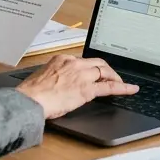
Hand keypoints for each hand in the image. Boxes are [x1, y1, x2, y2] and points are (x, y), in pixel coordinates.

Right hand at [17, 54, 138, 118]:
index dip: (93, 67)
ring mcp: (81, 76)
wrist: (29, 101)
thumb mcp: (44, 76)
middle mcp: (74, 63)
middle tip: (113, 76)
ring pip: (105, 72)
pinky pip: (109, 87)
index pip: (84, 60)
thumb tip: (62, 82)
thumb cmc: (31, 93)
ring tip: (122, 83)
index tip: (97, 71)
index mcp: (62, 59)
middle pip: (98, 63)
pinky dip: (122, 87)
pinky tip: (131, 89)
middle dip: (108, 70)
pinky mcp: (86, 90)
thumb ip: (57, 75)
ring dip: (115, 77)